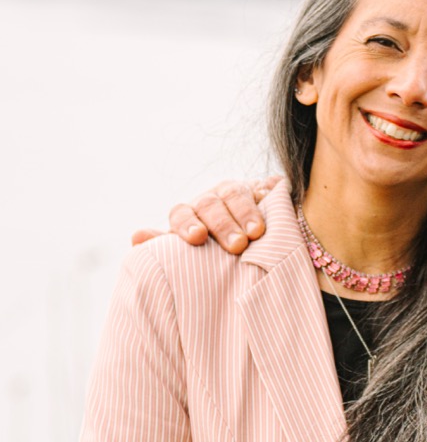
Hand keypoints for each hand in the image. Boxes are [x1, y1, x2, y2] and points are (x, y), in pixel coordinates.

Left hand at [130, 175, 282, 251]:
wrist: (246, 238)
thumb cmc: (211, 252)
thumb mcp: (187, 252)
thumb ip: (164, 246)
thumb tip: (136, 238)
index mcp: (189, 215)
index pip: (181, 213)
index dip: (187, 224)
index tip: (197, 238)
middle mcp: (210, 201)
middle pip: (210, 205)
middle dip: (223, 225)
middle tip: (236, 245)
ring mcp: (236, 194)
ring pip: (235, 194)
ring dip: (246, 213)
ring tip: (257, 233)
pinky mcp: (262, 192)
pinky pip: (265, 189)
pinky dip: (269, 192)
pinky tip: (274, 196)